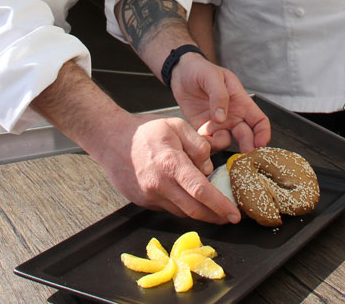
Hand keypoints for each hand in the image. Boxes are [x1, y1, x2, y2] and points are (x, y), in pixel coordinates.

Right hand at [94, 112, 241, 223]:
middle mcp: (160, 184)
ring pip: (182, 212)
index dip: (220, 205)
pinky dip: (182, 206)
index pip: (201, 191)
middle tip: (229, 217)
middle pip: (194, 210)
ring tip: (212, 207)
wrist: (110, 140)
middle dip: (215, 217)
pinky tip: (187, 198)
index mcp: (170, 163)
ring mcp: (150, 196)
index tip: (234, 214)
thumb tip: (208, 167)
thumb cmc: (144, 131)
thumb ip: (198, 145)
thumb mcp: (176, 126)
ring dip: (200, 213)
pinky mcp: (143, 202)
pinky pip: (169, 209)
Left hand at [172, 53, 270, 153]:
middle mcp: (232, 115)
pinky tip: (202, 139)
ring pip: (227, 141)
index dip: (263, 133)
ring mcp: (218, 124)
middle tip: (245, 150)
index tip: (261, 144)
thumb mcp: (212, 77)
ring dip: (222, 144)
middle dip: (247, 144)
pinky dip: (207, 144)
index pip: (259, 120)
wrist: (180, 73)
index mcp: (241, 101)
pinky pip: (209, 142)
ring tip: (213, 139)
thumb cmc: (201, 70)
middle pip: (246, 135)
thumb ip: (219, 96)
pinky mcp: (203, 128)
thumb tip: (222, 118)